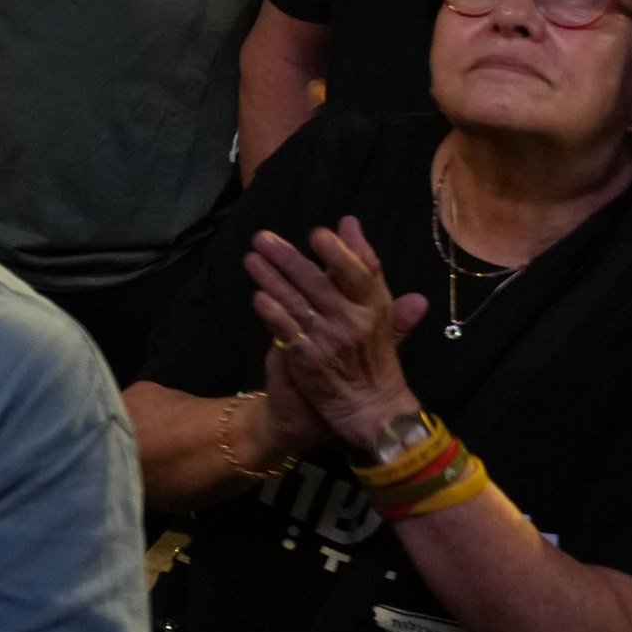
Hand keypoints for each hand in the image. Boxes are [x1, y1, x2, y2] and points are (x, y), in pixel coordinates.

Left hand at [241, 215, 425, 453]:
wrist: (372, 408)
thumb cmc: (373, 354)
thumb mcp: (380, 310)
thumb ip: (367, 267)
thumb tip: (350, 224)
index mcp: (374, 307)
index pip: (360, 273)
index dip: (339, 253)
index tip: (319, 233)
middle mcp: (354, 321)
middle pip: (319, 283)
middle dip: (289, 258)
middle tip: (263, 238)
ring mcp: (332, 340)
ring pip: (297, 303)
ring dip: (272, 279)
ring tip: (251, 259)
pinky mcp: (310, 360)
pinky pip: (288, 332)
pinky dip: (273, 314)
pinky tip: (258, 298)